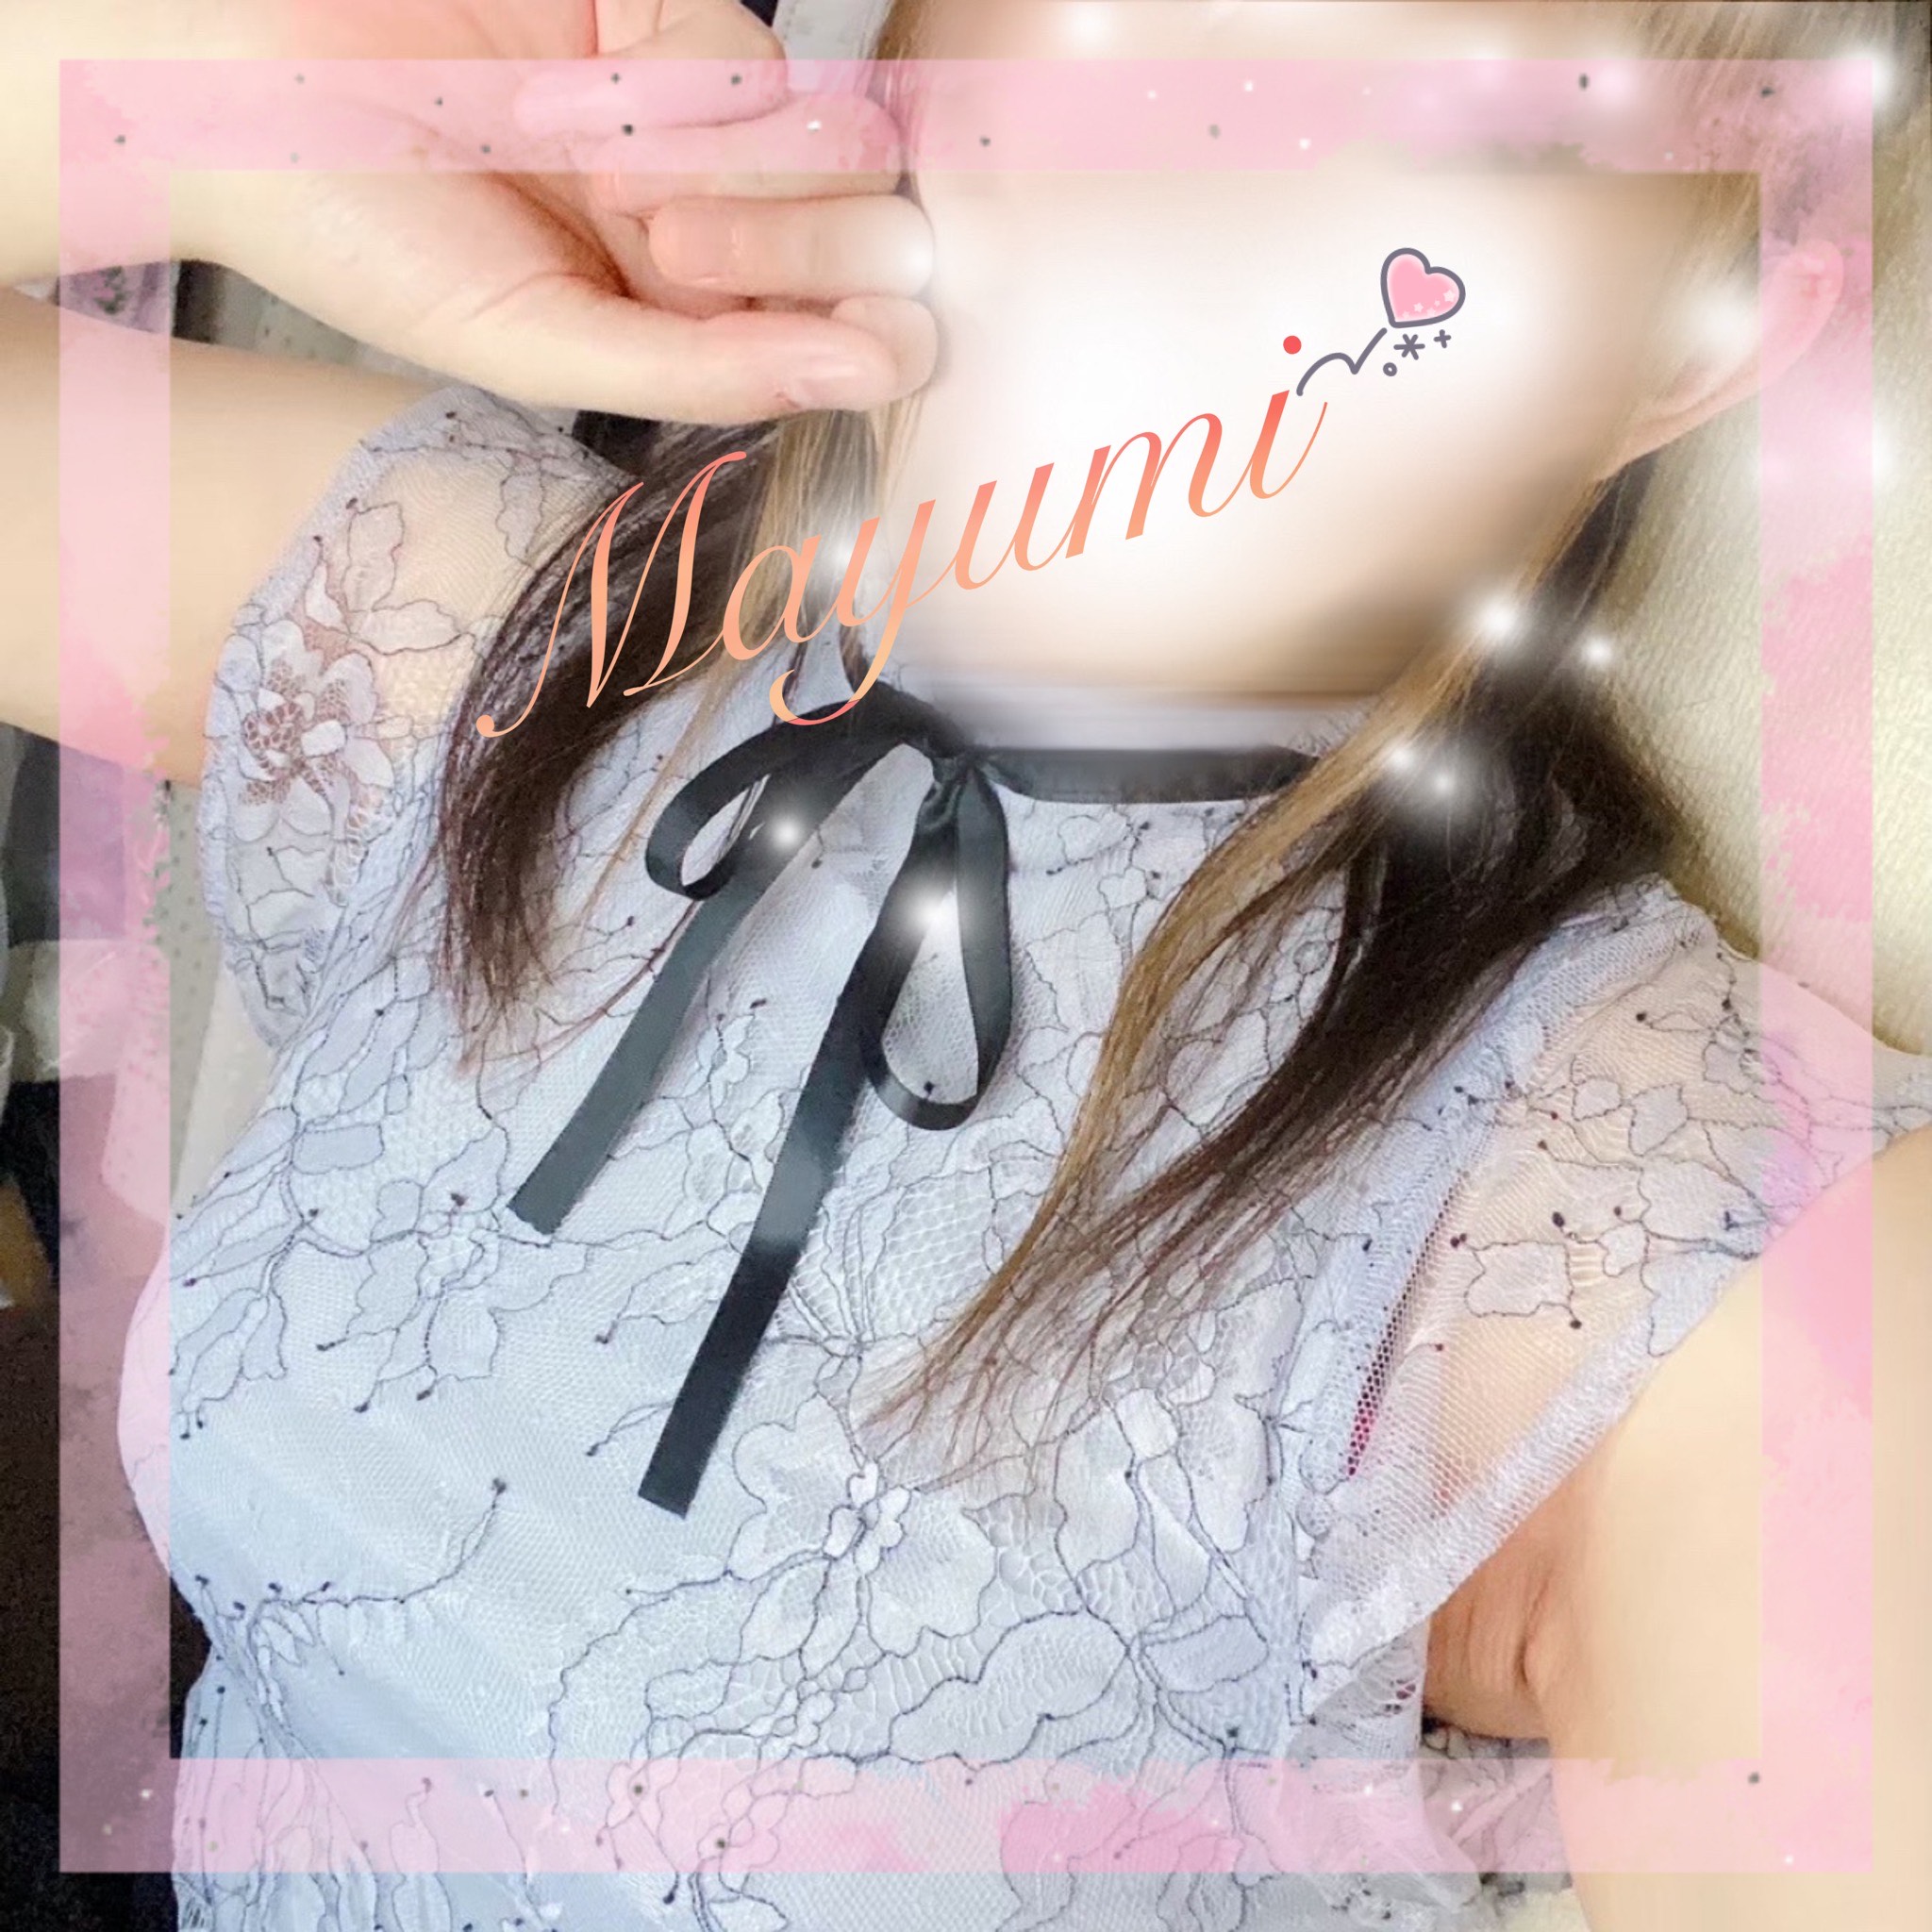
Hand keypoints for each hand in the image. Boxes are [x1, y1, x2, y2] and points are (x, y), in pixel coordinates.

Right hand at [182, 0, 936, 422]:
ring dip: (741, 168)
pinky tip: (588, 105)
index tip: (889, 339)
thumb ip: (702, 372)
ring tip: (615, 187)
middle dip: (809, 248)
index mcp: (672, 313)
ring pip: (811, 131)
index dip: (870, 330)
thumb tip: (872, 376)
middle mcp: (694, 213)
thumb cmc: (356, 234)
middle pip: (850, 229)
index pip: (829, 328)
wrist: (223, 84)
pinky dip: (683, 83)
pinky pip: (733, 44)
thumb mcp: (534, 344)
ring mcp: (676, 109)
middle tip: (678, 247)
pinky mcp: (645, 9)